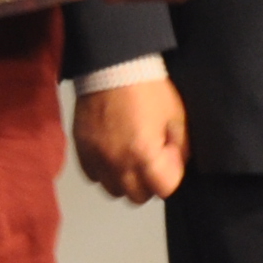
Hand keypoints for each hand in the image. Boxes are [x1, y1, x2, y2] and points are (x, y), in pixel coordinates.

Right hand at [74, 78, 186, 202]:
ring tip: (131, 160)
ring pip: (113, 190)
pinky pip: (93, 175)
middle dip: (150, 182)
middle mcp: (118, 162)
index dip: (172, 173)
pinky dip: (104, 171)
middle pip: (138, 196)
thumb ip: (181, 146)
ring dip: (125, 180)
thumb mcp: (177, 116)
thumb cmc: (148, 89)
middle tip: (153, 161)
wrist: (114, 66)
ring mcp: (96, 157)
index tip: (170, 154)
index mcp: (144, 155)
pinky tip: (113, 155)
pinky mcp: (81, 148)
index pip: (164, 189)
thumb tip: (176, 161)